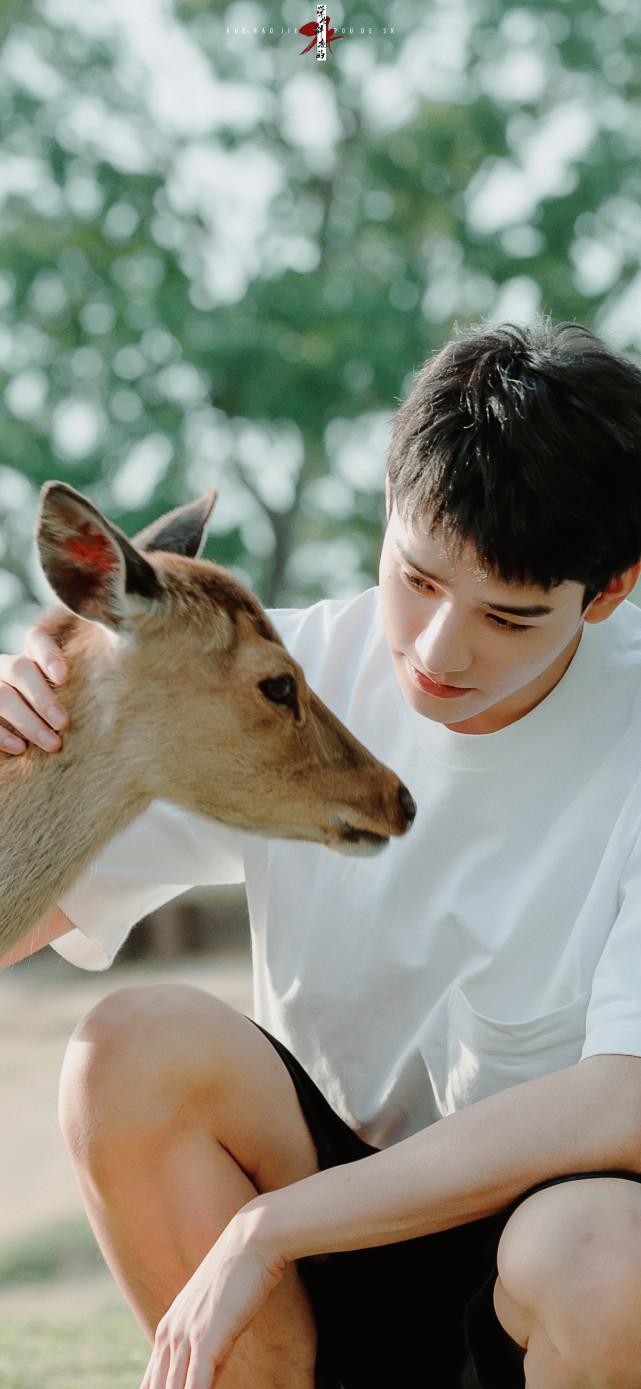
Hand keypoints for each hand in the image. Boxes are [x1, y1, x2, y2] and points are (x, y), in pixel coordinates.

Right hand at [0, 626, 67, 753]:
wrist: (15, 734)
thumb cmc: (54, 715)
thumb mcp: (65, 698)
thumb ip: (75, 692)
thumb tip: (112, 701)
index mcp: (29, 657)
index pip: (36, 639)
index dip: (48, 654)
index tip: (64, 677)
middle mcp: (6, 668)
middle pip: (18, 669)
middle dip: (42, 696)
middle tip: (63, 723)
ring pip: (0, 694)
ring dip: (27, 721)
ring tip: (52, 744)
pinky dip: (2, 735)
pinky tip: (21, 749)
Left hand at [140, 1208, 286, 1388]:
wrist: (252, 1241)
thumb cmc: (240, 1272)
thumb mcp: (215, 1309)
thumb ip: (206, 1336)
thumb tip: (208, 1360)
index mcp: (169, 1328)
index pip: (153, 1382)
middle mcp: (171, 1334)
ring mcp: (186, 1337)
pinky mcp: (207, 1340)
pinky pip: (195, 1387)